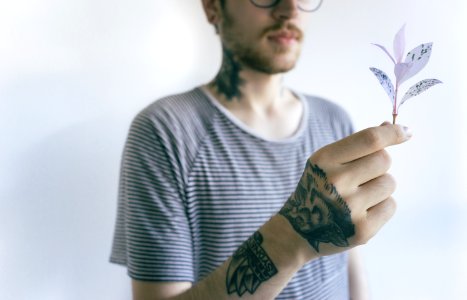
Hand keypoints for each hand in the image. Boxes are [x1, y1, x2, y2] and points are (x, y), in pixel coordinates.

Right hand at [279, 122, 411, 257]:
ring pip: (389, 183)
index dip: (393, 133)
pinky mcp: (362, 230)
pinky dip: (381, 207)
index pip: (369, 139)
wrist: (298, 231)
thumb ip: (357, 145)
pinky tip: (361, 212)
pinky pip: (391, 205)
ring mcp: (349, 207)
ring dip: (380, 187)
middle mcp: (335, 182)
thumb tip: (393, 127)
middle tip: (360, 177)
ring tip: (357, 197)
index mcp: (324, 160)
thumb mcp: (327, 163)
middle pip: (384, 160)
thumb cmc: (319, 188)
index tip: (406, 132)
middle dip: (378, 165)